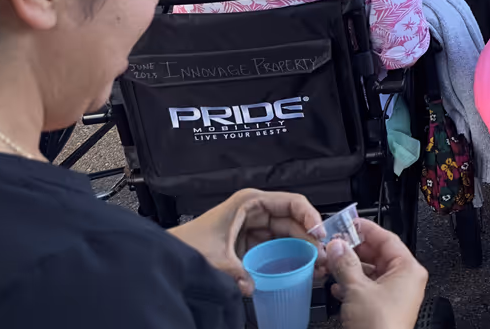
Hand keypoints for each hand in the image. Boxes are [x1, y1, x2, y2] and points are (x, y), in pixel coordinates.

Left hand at [169, 189, 322, 296]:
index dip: (310, 217)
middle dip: (310, 239)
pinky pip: (277, 247)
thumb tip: (252, 287)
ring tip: (316, 265)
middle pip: (294, 221)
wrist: (166, 254)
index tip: (320, 235)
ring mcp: (254, 228)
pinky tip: (299, 268)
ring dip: (303, 250)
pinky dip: (290, 257)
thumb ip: (236, 274)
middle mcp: (255, 211)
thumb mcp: (214, 257)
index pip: (292, 202)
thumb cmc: (186, 243)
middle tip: (323, 257)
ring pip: (288, 235)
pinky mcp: (251, 243)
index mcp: (250, 202)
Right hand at [324, 218, 426, 328]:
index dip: (366, 229)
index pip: (388, 239)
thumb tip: (337, 246)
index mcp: (408, 269)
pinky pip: (368, 288)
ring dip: (350, 267)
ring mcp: (395, 295)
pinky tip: (337, 285)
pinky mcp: (384, 308)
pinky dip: (352, 284)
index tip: (349, 223)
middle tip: (335, 242)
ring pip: (371, 272)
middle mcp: (406, 280)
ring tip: (332, 262)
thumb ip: (345, 264)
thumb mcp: (357, 289)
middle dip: (354, 249)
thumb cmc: (380, 326)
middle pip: (378, 254)